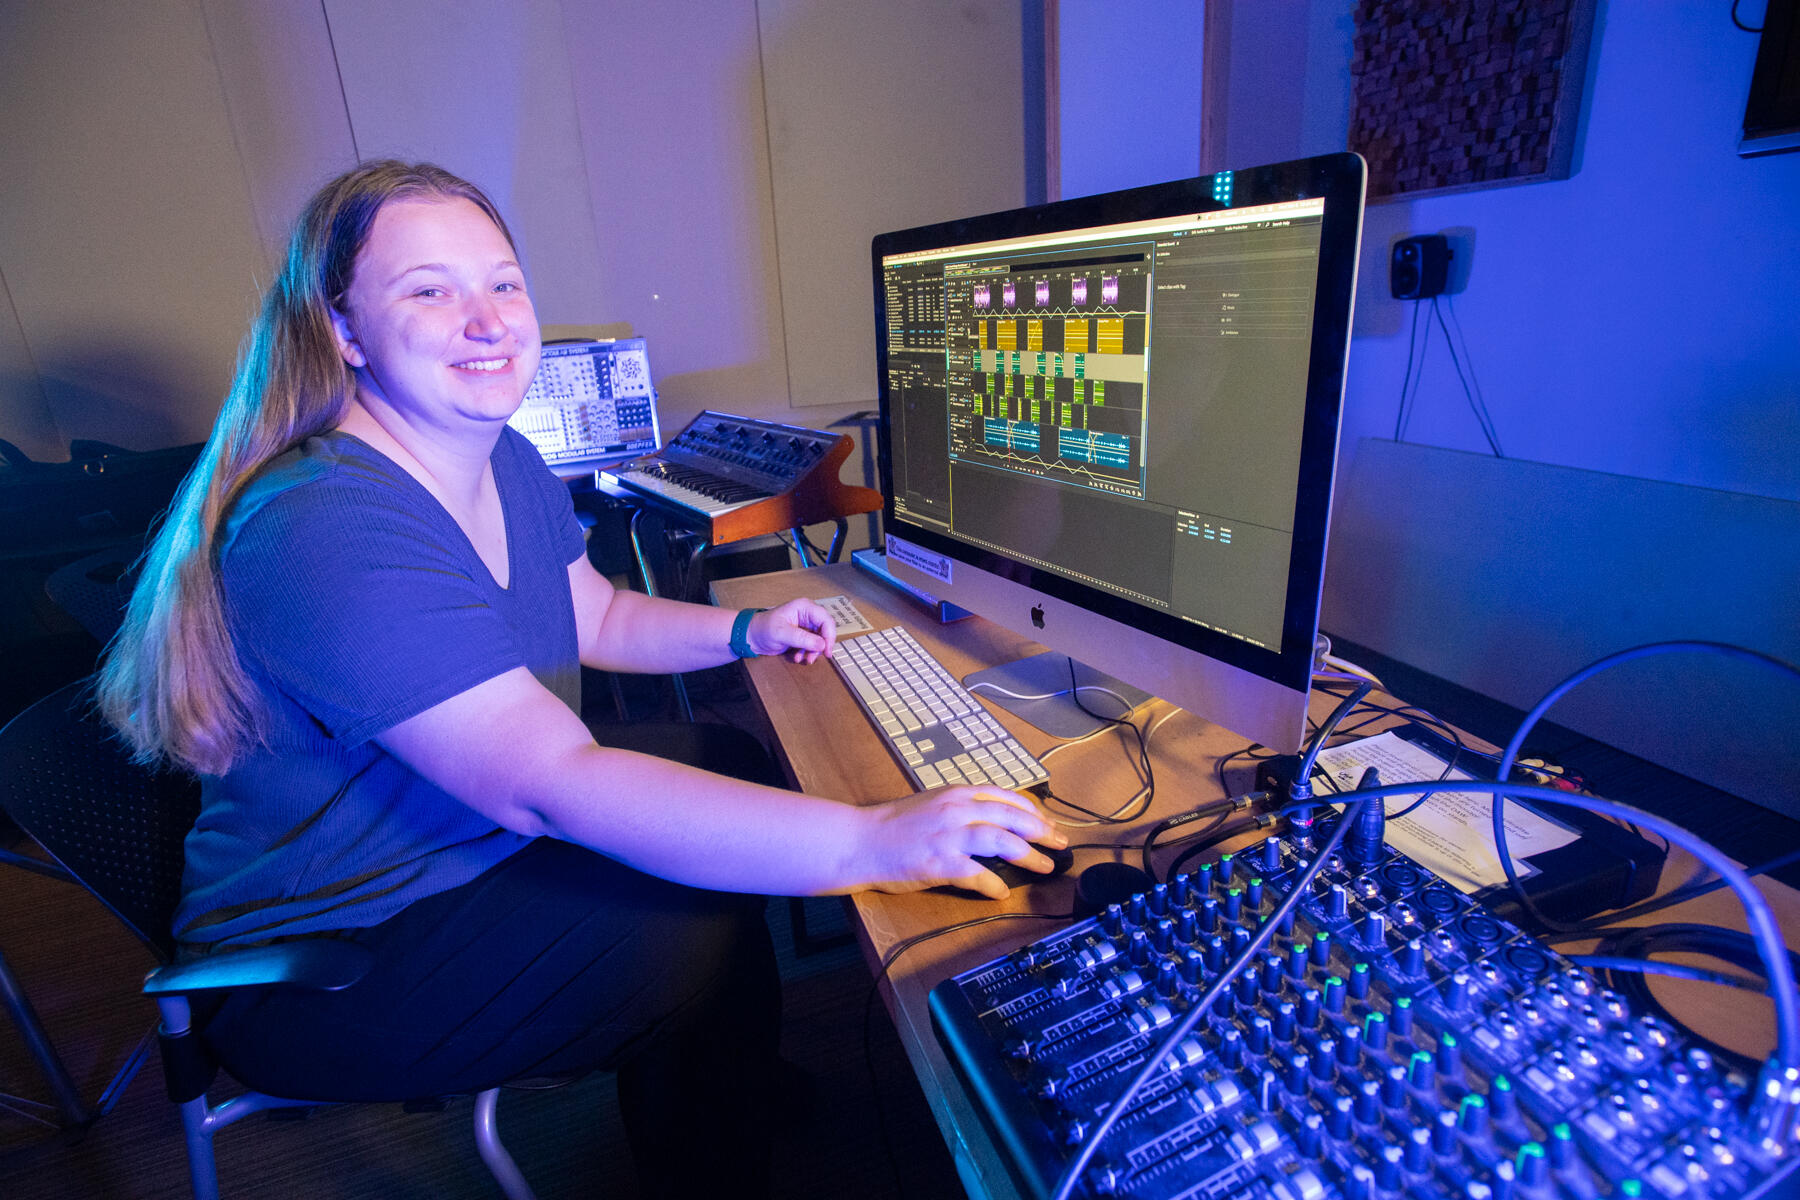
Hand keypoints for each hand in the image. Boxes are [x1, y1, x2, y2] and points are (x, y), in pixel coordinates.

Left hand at [749, 597, 836, 662]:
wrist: (751, 637)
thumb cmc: (763, 629)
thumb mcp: (782, 633)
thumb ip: (802, 638)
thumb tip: (822, 645)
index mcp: (804, 607)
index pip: (825, 620)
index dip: (829, 635)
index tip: (826, 650)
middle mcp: (807, 615)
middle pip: (825, 630)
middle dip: (821, 645)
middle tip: (814, 657)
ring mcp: (805, 625)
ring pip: (819, 639)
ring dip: (813, 651)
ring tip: (804, 660)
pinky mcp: (802, 635)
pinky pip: (812, 644)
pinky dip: (807, 652)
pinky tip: (797, 657)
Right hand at [856, 786, 1066, 899]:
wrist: (860, 840)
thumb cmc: (892, 825)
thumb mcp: (931, 803)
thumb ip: (960, 808)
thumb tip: (992, 821)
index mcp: (955, 793)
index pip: (1005, 796)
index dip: (1032, 810)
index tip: (1047, 822)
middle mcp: (956, 810)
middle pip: (1011, 816)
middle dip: (1041, 830)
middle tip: (1060, 843)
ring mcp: (948, 836)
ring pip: (1001, 840)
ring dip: (1027, 854)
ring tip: (1044, 866)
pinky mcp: (939, 863)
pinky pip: (977, 874)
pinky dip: (994, 884)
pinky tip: (1002, 892)